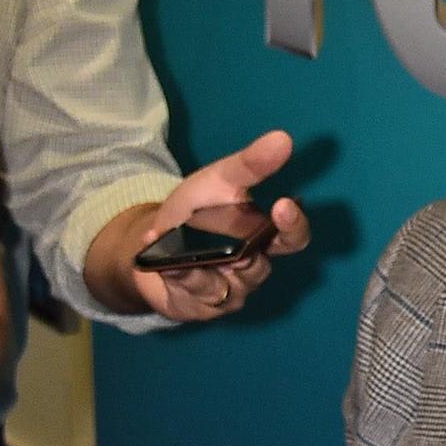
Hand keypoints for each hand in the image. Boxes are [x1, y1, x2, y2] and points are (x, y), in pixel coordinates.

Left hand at [97, 131, 312, 322]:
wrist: (151, 243)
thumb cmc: (196, 211)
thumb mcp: (218, 181)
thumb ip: (250, 165)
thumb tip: (283, 138)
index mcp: (264, 237)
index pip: (293, 238)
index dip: (293, 226)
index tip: (284, 205)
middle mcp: (253, 268)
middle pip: (259, 268)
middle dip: (244, 256)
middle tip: (236, 249)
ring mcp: (230, 292)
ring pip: (226, 286)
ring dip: (206, 270)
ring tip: (186, 258)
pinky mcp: (204, 307)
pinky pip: (197, 297)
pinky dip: (182, 280)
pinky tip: (168, 268)